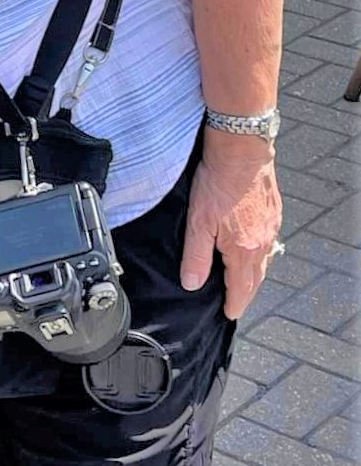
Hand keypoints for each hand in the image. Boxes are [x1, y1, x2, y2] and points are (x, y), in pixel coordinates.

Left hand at [180, 126, 283, 319]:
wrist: (240, 150)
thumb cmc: (217, 182)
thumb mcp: (198, 222)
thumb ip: (196, 256)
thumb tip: (192, 284)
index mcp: (244, 250)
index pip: (241, 288)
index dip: (235, 303)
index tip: (230, 314)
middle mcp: (263, 242)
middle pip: (256, 277)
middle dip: (245, 292)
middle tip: (237, 302)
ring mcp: (271, 226)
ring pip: (264, 259)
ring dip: (254, 273)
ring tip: (243, 280)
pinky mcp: (273, 211)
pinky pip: (268, 241)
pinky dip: (259, 252)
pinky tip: (251, 247)